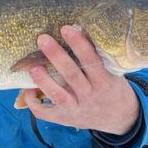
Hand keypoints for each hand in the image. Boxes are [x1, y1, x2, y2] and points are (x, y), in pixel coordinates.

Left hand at [22, 25, 139, 134]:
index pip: (91, 61)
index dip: (79, 45)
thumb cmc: (112, 88)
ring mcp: (75, 109)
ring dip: (43, 81)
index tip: (66, 28)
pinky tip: (28, 88)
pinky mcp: (64, 118)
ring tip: (32, 66)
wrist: (120, 118)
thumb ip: (98, 57)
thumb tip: (79, 28)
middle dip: (56, 56)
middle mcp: (89, 96)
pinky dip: (33, 102)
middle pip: (71, 75)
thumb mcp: (113, 73)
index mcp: (104, 82)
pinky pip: (45, 113)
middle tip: (43, 39)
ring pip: (58, 95)